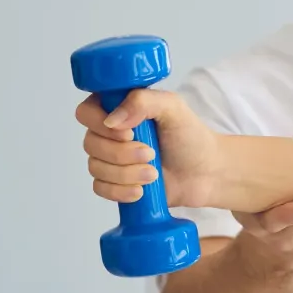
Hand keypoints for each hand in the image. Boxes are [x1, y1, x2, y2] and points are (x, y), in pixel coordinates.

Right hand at [77, 88, 223, 208]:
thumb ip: (144, 101)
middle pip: (90, 143)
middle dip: (121, 153)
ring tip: (153, 174)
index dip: (100, 124)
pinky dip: (120, 191)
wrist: (205, 173)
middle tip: (151, 154)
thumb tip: (113, 120)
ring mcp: (111, 159)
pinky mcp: (115, 183)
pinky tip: (141, 191)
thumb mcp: (173, 108)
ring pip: (95, 168)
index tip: (129, 132)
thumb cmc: (191, 137)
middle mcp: (110, 133)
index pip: (86, 112)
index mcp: (118, 108)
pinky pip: (100, 189)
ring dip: (125, 174)